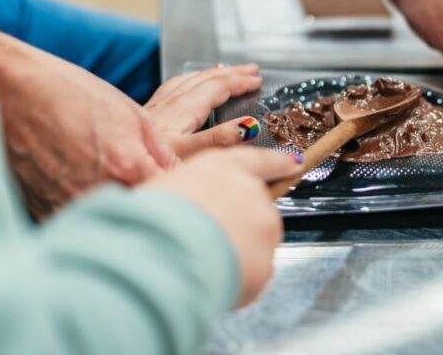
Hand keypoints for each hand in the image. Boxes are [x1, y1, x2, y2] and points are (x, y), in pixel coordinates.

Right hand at [0, 33, 176, 217]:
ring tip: (105, 175)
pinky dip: (87, 205)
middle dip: (150, 201)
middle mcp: (97, 194)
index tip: (183, 185)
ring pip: (108, 217)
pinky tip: (82, 181)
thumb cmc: (70, 97)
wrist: (12, 93)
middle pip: (139, 212)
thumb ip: (163, 151)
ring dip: (117, 204)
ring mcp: (67, 205)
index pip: (172, 197)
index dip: (180, 191)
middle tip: (145, 182)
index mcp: (127, 169)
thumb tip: (181, 173)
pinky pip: (78, 216)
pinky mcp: (44, 210)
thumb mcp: (133, 116)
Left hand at [144, 63, 263, 157]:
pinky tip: (185, 88)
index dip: (238, 83)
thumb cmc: (143, 166)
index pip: (216, 89)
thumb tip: (249, 125)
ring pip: (186, 82)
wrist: (108, 168)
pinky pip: (171, 89)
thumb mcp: (188, 155)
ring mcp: (155, 111)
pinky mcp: (143, 119)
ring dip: (209, 75)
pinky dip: (186, 83)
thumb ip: (219, 140)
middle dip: (229, 73)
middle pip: (203, 80)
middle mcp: (168, 106)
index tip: (257, 80)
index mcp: (182, 112)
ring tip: (223, 70)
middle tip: (250, 69)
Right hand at [145, 147, 298, 305]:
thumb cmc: (148, 221)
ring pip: (253, 246)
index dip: (277, 162)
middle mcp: (250, 191)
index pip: (257, 159)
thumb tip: (190, 206)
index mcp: (222, 166)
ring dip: (234, 256)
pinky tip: (207, 281)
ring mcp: (263, 226)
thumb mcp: (162, 191)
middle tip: (202, 243)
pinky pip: (251, 276)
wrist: (160, 257)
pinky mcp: (266, 263)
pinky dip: (234, 283)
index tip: (294, 163)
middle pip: (254, 210)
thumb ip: (189, 194)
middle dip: (237, 228)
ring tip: (198, 263)